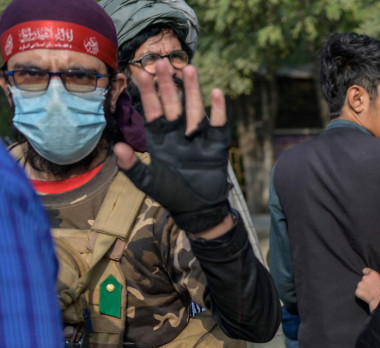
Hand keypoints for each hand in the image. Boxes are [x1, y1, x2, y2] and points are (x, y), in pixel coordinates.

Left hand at [114, 61, 230, 236]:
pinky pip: (218, 125)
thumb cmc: (171, 195)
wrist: (198, 210)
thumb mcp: (147, 183)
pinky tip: (217, 93)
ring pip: (194, 109)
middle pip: (173, 104)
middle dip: (168, 84)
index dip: (147, 93)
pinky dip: (218, 111)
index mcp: (161, 139)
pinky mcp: (216, 146)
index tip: (141, 73)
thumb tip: (116, 147)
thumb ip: (131, 166)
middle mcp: (179, 134)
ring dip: (192, 90)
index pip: (153, 111)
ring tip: (190, 68)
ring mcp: (198, 138)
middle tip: (163, 62)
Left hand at [355, 268, 379, 310]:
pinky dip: (360, 295)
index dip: (366, 273)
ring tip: (370, 294)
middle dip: (366, 283)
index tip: (367, 276)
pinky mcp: (357, 291)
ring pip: (360, 286)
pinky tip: (366, 297)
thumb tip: (375, 279)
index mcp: (372, 274)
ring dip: (363, 289)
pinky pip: (358, 292)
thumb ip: (377, 278)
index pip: (365, 270)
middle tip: (371, 289)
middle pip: (363, 279)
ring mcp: (360, 284)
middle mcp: (365, 277)